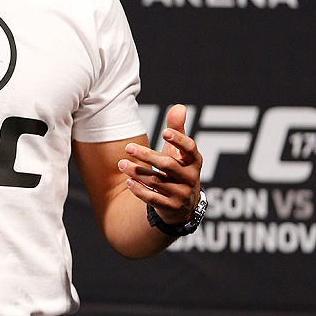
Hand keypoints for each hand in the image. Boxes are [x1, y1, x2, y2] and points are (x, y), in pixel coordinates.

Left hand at [117, 104, 201, 227]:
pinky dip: (140, 190)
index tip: (164, 132)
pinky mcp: (170, 207)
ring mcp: (181, 194)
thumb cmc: (178, 169)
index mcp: (194, 161)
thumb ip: (178, 129)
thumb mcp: (179, 151)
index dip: (179, 140)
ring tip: (121, 164)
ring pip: (157, 181)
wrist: (183, 205)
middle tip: (128, 147)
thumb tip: (179, 107)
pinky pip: (153, 199)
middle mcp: (190, 178)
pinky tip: (128, 181)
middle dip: (147, 156)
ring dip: (137, 172)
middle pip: (168, 165)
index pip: (190, 148)